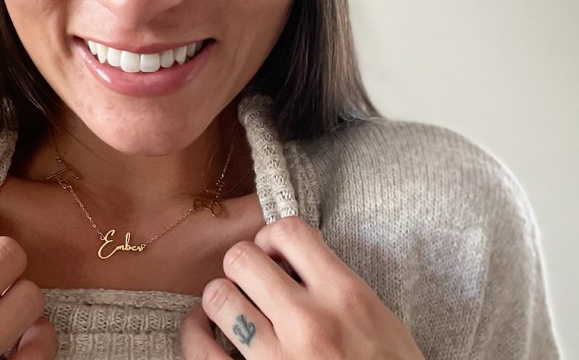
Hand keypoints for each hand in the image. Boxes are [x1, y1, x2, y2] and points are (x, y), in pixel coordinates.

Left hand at [180, 216, 422, 358]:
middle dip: (244, 265)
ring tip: (234, 306)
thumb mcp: (383, 324)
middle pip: (242, 258)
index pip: (289, 231)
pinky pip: (199, 347)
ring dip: (222, 298)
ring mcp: (276, 358)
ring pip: (217, 296)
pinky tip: (205, 328)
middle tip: (253, 281)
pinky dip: (195, 332)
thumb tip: (296, 260)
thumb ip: (340, 287)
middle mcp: (308, 322)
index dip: (273, 237)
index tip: (276, 254)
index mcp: (345, 297)